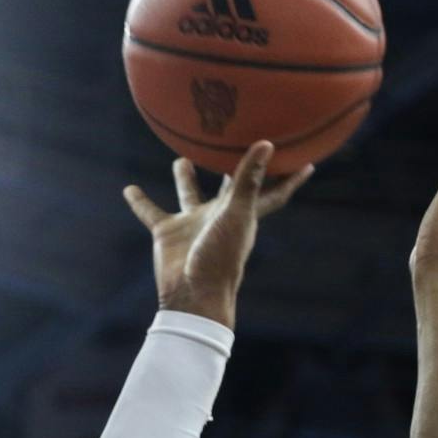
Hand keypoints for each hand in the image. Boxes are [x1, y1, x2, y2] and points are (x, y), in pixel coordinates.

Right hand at [124, 142, 313, 327]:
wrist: (192, 295)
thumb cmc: (221, 257)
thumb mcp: (236, 214)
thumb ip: (248, 180)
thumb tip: (267, 143)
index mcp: (243, 214)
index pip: (271, 192)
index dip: (289, 178)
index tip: (307, 160)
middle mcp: (219, 216)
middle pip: (228, 187)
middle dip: (232, 168)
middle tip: (233, 142)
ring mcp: (193, 225)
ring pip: (189, 194)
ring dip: (186, 179)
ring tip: (183, 157)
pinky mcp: (168, 234)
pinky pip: (151, 213)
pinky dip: (140, 201)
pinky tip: (129, 189)